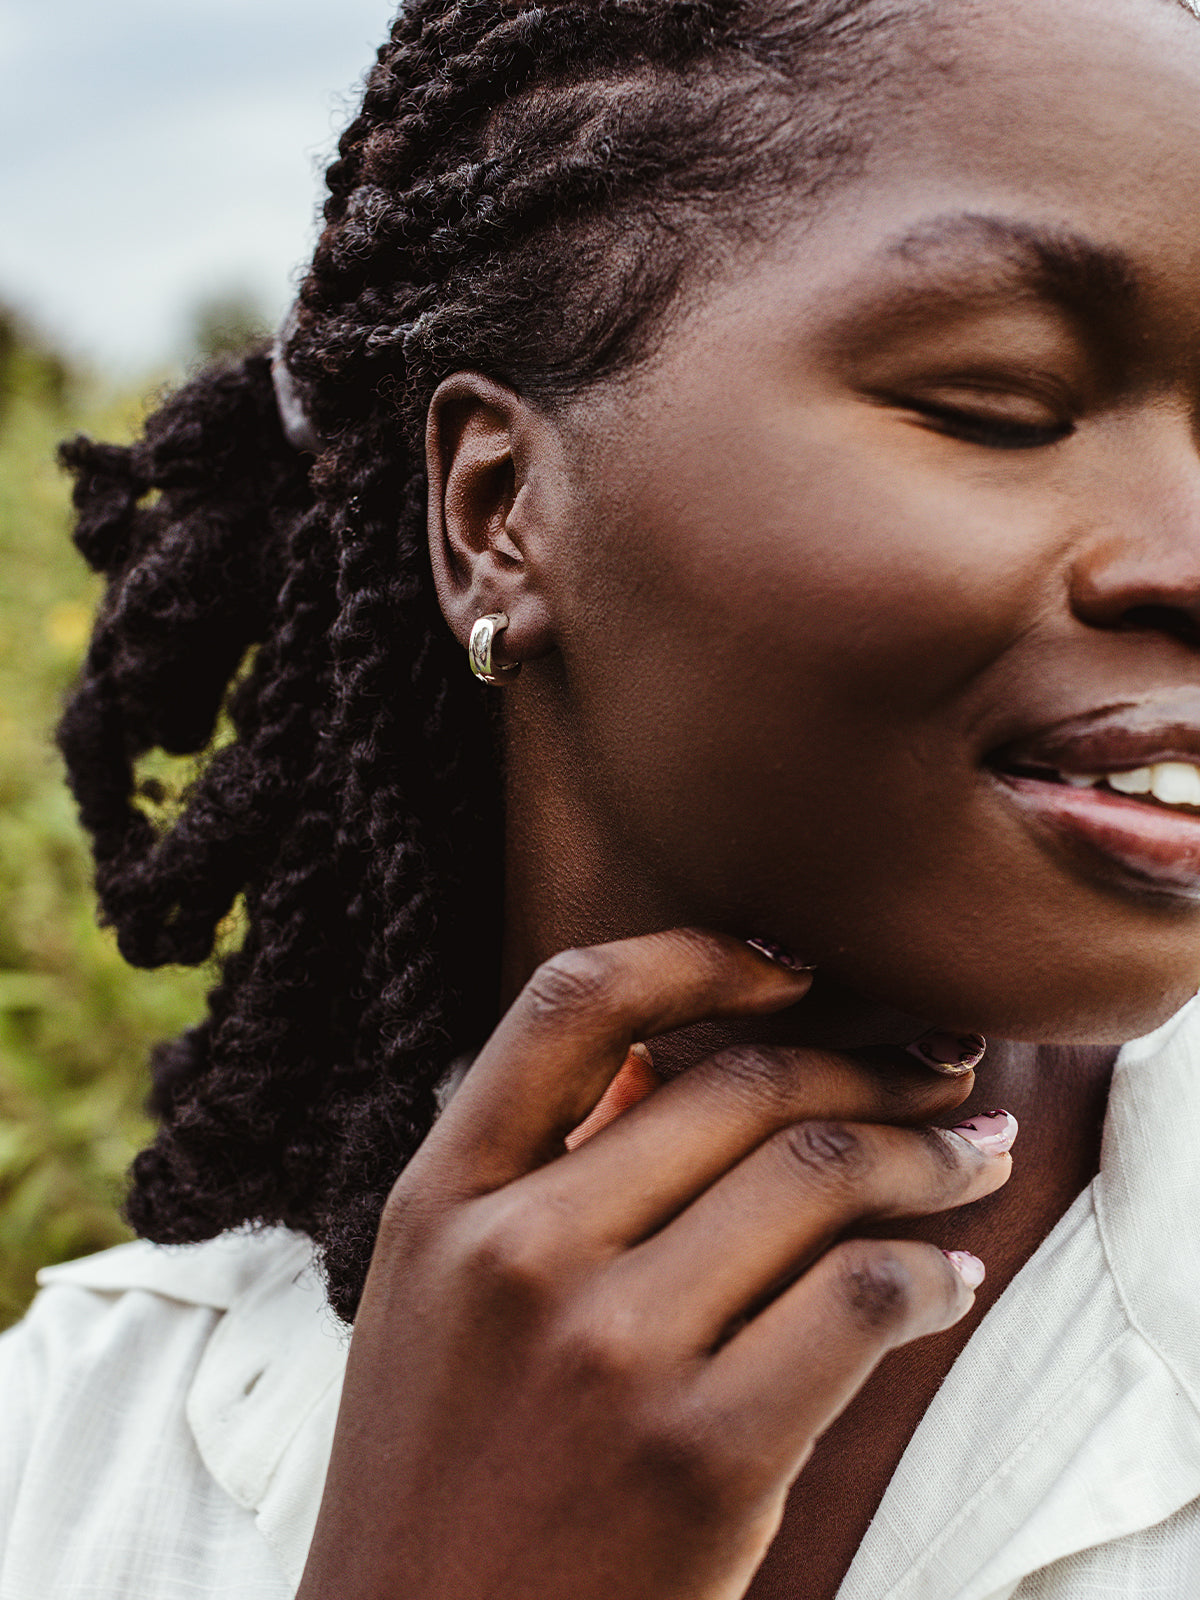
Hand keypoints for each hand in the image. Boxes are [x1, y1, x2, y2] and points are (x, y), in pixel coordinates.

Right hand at [297, 930, 1010, 1599]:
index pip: (570, 1002)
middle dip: (870, 1065)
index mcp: (440, 1198)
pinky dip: (932, 1273)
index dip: (698, 956)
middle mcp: (518, 1251)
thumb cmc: (447, 1481)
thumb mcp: (434, 1299)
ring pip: (819, 1173)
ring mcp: (610, 1348)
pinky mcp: (704, 1452)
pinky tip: (950, 1280)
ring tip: (974, 1158)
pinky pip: (861, 1297)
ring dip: (928, 1154)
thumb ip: (532, 1167)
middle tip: (942, 1073)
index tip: (796, 970)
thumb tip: (654, 1051)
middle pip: (739, 1085)